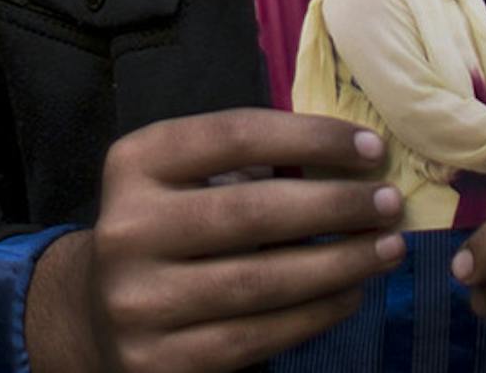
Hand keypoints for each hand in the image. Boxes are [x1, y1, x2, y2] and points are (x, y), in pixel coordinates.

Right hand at [26, 109, 406, 372]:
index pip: (235, 135)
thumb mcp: (188, 175)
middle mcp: (128, 229)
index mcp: (136, 163)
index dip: (310, 137)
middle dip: (336, 206)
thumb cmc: (170, 223)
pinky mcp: (158, 362)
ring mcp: (139, 302)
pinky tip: (350, 294)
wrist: (95, 311)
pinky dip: (313, 315)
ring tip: (386, 249)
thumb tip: (353, 159)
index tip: (371, 148)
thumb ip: (252, 160)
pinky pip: (254, 339)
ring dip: (339, 264)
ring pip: (260, 283)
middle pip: (252, 212)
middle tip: (390, 203)